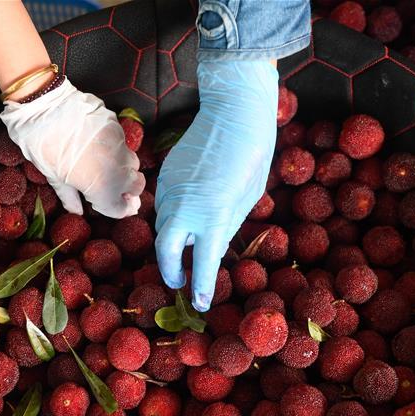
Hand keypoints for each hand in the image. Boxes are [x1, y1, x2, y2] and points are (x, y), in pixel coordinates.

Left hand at [1, 79, 144, 218]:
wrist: (44, 103)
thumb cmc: (42, 144)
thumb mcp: (53, 175)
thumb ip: (70, 196)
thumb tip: (77, 210)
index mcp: (102, 187)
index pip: (120, 208)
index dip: (117, 210)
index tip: (110, 207)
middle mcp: (118, 167)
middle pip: (137, 185)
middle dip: (128, 189)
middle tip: (111, 189)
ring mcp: (120, 144)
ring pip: (133, 162)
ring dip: (124, 169)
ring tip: (104, 166)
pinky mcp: (117, 125)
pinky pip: (123, 143)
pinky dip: (115, 149)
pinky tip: (98, 146)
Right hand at [155, 60, 278, 310]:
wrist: (233, 111)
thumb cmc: (251, 156)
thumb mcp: (245, 200)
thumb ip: (224, 227)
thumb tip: (209, 248)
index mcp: (211, 217)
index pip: (201, 265)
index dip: (201, 288)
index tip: (200, 304)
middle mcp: (183, 207)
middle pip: (165, 251)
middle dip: (171, 270)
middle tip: (180, 282)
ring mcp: (169, 190)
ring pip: (163, 226)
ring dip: (171, 243)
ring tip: (185, 251)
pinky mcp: (164, 176)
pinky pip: (163, 205)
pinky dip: (171, 218)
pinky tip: (185, 217)